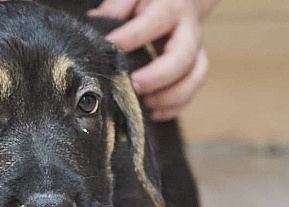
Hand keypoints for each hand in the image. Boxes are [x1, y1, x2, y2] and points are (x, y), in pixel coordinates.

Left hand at [90, 0, 209, 120]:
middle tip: (133, 85)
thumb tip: (92, 24)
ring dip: (171, 96)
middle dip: (157, 76)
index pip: (155, 21)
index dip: (133, 36)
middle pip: (182, 56)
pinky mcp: (195, 69)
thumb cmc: (148, 3)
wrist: (180, 3)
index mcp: (170, 8)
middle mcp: (188, 31)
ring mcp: (195, 52)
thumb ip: (116, 8)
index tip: (110, 48)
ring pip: (195, 76)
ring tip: (146, 104)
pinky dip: (175, 106)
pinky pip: (193, 91)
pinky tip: (154, 113)